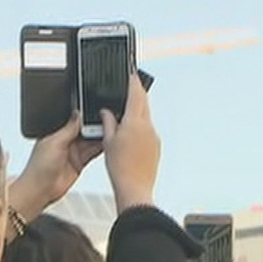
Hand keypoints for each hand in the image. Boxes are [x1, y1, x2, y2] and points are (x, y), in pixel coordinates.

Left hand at [10, 113, 103, 221]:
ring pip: (90, 141)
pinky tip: (109, 144)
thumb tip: (77, 113)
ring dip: (100, 136)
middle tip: (109, 121)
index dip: (84, 117)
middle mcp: (65, 141)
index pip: (74, 121)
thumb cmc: (38, 167)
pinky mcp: (79, 163)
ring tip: (112, 130)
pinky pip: (93, 153)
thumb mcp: (54, 142)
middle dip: (95, 126)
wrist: (40, 190)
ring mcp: (73, 152)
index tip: (97, 111)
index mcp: (56, 132)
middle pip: (84, 130)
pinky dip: (101, 148)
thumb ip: (68, 129)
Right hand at [100, 73, 159, 211]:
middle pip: (144, 103)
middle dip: (137, 94)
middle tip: (130, 87)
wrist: (135, 188)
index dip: (133, 81)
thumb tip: (106, 112)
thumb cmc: (120, 167)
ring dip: (137, 110)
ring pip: (146, 117)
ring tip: (125, 111)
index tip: (132, 73)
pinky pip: (148, 130)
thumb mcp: (108, 141)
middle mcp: (148, 127)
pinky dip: (140, 125)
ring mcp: (154, 137)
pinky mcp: (156, 146)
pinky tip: (130, 132)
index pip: (136, 94)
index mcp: (135, 122)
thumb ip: (107, 122)